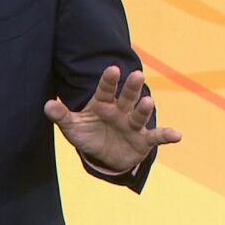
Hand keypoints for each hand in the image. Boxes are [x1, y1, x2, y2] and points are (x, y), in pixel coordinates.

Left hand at [44, 65, 180, 171]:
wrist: (104, 155)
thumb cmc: (88, 134)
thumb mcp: (73, 127)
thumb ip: (62, 115)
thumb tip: (47, 105)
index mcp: (103, 103)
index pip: (105, 89)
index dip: (109, 80)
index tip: (112, 69)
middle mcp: (120, 110)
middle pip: (126, 96)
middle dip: (131, 87)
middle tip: (137, 74)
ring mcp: (133, 124)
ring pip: (139, 114)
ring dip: (144, 108)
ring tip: (147, 101)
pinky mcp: (143, 140)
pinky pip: (156, 137)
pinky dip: (167, 135)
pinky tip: (177, 135)